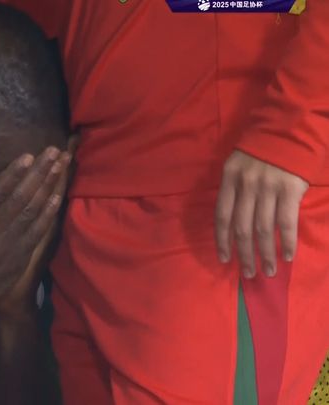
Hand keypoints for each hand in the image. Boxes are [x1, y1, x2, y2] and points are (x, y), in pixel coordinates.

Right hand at [0, 147, 70, 319]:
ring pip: (32, 211)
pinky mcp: (19, 257)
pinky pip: (37, 232)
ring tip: (60, 166)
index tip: (28, 155)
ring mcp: (9, 245)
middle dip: (39, 172)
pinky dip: (48, 213)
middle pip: (20, 197)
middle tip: (54, 151)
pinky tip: (57, 196)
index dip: (13, 173)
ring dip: (48, 187)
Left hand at [215, 151, 308, 277]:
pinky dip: (287, 242)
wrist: (289, 124)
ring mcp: (268, 188)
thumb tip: (234, 221)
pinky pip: (287, 222)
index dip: (222, 241)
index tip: (224, 259)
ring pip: (263, 229)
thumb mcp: (238, 163)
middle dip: (244, 254)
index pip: (221, 216)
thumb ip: (234, 189)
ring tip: (269, 271)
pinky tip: (288, 256)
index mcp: (229, 179)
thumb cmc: (262, 147)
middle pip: (241, 228)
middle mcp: (246, 185)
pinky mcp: (291, 189)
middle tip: (248, 274)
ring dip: (265, 254)